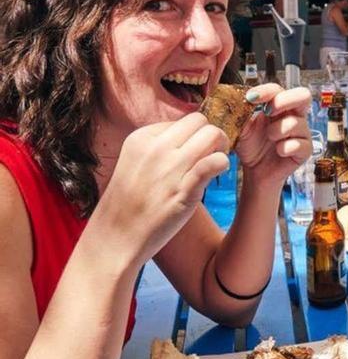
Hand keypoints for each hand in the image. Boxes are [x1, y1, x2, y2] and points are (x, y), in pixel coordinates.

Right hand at [93, 113, 229, 265]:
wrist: (115, 238)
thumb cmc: (130, 202)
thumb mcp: (136, 162)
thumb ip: (161, 146)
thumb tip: (191, 136)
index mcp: (141, 138)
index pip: (184, 120)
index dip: (195, 134)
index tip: (196, 150)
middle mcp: (156, 149)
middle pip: (200, 122)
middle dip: (212, 135)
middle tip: (213, 153)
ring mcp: (169, 169)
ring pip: (211, 135)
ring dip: (221, 147)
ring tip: (216, 163)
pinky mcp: (183, 191)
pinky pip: (212, 163)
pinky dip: (222, 163)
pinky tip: (219, 171)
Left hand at [236, 84, 312, 186]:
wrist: (255, 171)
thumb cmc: (251, 147)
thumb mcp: (242, 127)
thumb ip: (243, 112)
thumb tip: (239, 99)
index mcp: (280, 106)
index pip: (278, 89)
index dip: (266, 91)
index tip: (251, 97)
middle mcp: (295, 116)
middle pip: (303, 96)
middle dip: (284, 101)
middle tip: (269, 112)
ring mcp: (302, 133)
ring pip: (296, 123)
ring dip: (277, 131)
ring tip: (269, 139)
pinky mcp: (305, 151)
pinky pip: (299, 144)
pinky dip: (284, 148)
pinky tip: (278, 152)